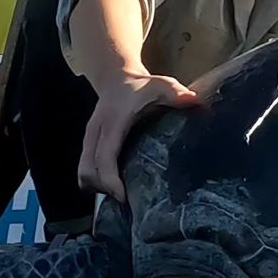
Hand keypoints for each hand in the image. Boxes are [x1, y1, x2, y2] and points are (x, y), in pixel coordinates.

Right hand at [77, 71, 201, 202]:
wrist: (117, 79)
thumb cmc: (141, 87)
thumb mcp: (161, 86)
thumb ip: (176, 94)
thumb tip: (194, 101)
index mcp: (113, 121)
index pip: (104, 157)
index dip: (110, 181)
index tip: (123, 197)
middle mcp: (95, 131)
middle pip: (87, 171)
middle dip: (103, 190)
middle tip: (126, 199)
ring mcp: (89, 139)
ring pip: (83, 173)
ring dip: (98, 188)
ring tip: (121, 193)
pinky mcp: (88, 146)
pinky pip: (86, 170)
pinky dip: (96, 182)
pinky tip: (115, 185)